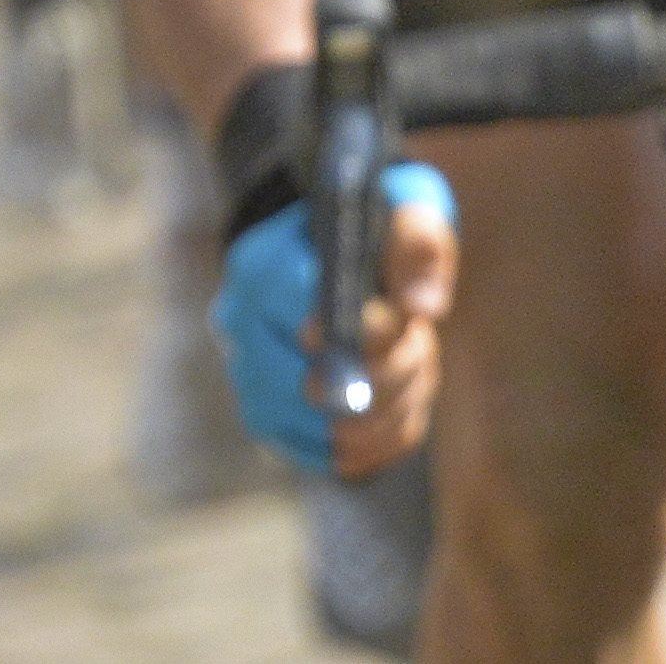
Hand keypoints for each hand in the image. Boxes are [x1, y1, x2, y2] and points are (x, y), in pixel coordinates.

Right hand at [214, 161, 459, 478]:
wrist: (334, 248)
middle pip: (311, 389)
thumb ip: (417, 244)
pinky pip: (328, 458)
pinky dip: (380, 443)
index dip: (370, 333)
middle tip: (420, 345)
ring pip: (320, 432)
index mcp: (264, 268)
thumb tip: (423, 307)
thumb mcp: (403, 207)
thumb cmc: (371, 225)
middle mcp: (241, 329)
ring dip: (389, 411)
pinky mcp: (273, 421)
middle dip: (389, 376)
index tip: (405, 324)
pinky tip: (402, 407)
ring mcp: (250, 380)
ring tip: (416, 370)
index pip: (311, 318)